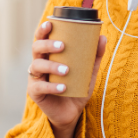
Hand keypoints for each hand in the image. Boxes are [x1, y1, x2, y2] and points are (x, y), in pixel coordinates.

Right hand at [28, 20, 106, 137]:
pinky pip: (40, 87)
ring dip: (51, 66)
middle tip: (62, 46)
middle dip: (48, 44)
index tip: (50, 23)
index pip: (42, 38)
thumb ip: (94, 56)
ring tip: (66, 70)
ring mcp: (36, 78)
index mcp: (49, 55)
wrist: (71, 113)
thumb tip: (103, 37)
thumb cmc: (76, 88)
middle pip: (36, 48)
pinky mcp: (35, 93)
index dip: (43, 30)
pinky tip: (62, 87)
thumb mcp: (88, 72)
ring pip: (37, 66)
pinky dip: (52, 86)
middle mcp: (39, 64)